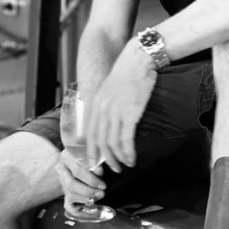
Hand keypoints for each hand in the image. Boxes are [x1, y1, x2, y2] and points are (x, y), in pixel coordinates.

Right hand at [55, 149, 105, 217]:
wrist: (79, 159)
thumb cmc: (89, 157)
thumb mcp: (92, 156)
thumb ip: (96, 162)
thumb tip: (99, 171)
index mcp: (66, 156)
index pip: (77, 170)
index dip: (91, 179)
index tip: (102, 184)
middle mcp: (61, 169)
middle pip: (71, 184)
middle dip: (88, 191)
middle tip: (101, 193)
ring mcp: (62, 182)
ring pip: (70, 194)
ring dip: (86, 199)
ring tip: (98, 197)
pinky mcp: (65, 193)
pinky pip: (69, 206)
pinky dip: (80, 211)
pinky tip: (90, 210)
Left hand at [86, 41, 156, 172]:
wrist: (139, 59)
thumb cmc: (129, 73)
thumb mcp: (111, 89)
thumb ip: (108, 104)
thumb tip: (111, 120)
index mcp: (96, 104)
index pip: (89, 134)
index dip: (91, 151)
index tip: (95, 163)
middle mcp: (102, 110)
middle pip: (99, 142)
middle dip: (104, 160)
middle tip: (111, 170)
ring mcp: (114, 112)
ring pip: (112, 144)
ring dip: (118, 159)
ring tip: (125, 166)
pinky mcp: (129, 114)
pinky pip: (125, 140)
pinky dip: (128, 153)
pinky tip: (132, 159)